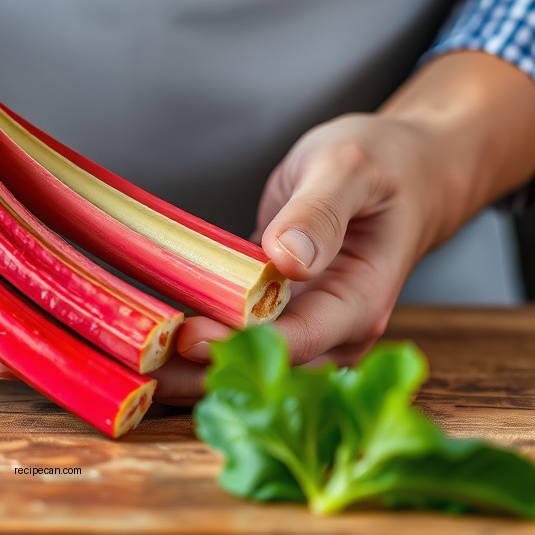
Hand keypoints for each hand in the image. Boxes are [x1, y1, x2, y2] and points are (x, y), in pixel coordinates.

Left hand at [153, 113, 443, 403]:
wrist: (404, 167)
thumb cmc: (383, 165)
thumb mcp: (349, 170)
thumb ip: (321, 214)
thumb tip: (288, 260)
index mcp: (359, 300)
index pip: (297, 340)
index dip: (241, 345)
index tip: (186, 338)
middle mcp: (334, 326)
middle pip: (266, 364)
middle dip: (202, 369)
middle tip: (136, 361)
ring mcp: (307, 320)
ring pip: (248, 355)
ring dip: (192, 361)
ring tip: (130, 358)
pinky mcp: (280, 305)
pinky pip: (239, 326)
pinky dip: (200, 330)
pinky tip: (153, 331)